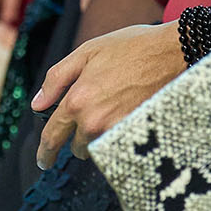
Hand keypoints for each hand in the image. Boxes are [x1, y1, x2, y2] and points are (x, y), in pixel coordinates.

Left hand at [34, 21, 186, 162]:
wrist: (173, 53)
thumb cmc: (130, 48)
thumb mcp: (85, 53)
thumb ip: (56, 79)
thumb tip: (37, 104)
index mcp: (77, 101)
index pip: (53, 136)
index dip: (45, 152)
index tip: (42, 162)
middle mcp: (95, 121)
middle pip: (77, 146)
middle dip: (78, 134)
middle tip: (94, 109)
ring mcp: (118, 131)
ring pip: (98, 147)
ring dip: (98, 137)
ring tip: (113, 107)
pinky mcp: (138, 134)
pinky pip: (118, 147)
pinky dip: (116, 137)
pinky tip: (125, 116)